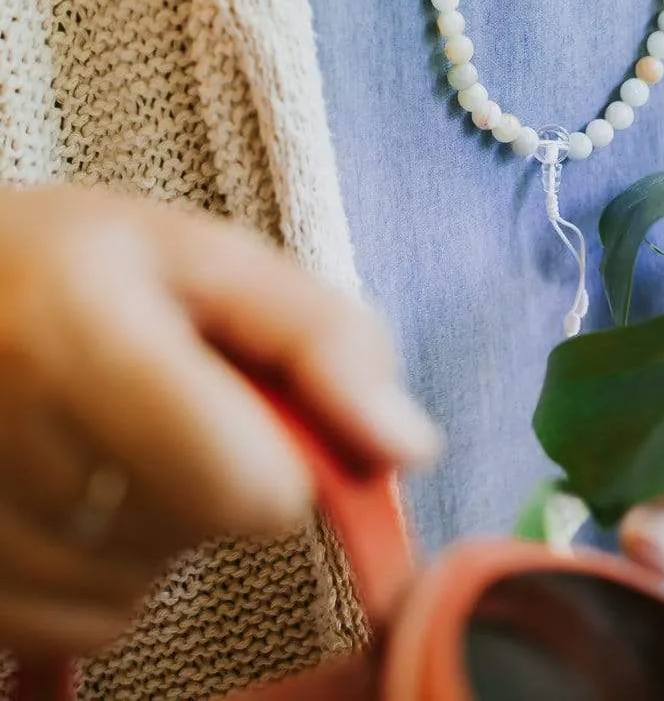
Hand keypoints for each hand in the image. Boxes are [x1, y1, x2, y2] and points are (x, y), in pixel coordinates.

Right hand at [0, 185, 439, 659]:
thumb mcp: (207, 256)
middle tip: (152, 389)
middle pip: (200, 534)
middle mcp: (12, 444)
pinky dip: (105, 569)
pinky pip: (84, 623)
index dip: (280, 452)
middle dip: (210, 473)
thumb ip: (322, 338)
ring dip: (156, 523)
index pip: (246, 486)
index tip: (246, 398)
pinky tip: (75, 486)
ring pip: (142, 589)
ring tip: (104, 429)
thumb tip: (409, 447)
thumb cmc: (73, 261)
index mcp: (81, 341)